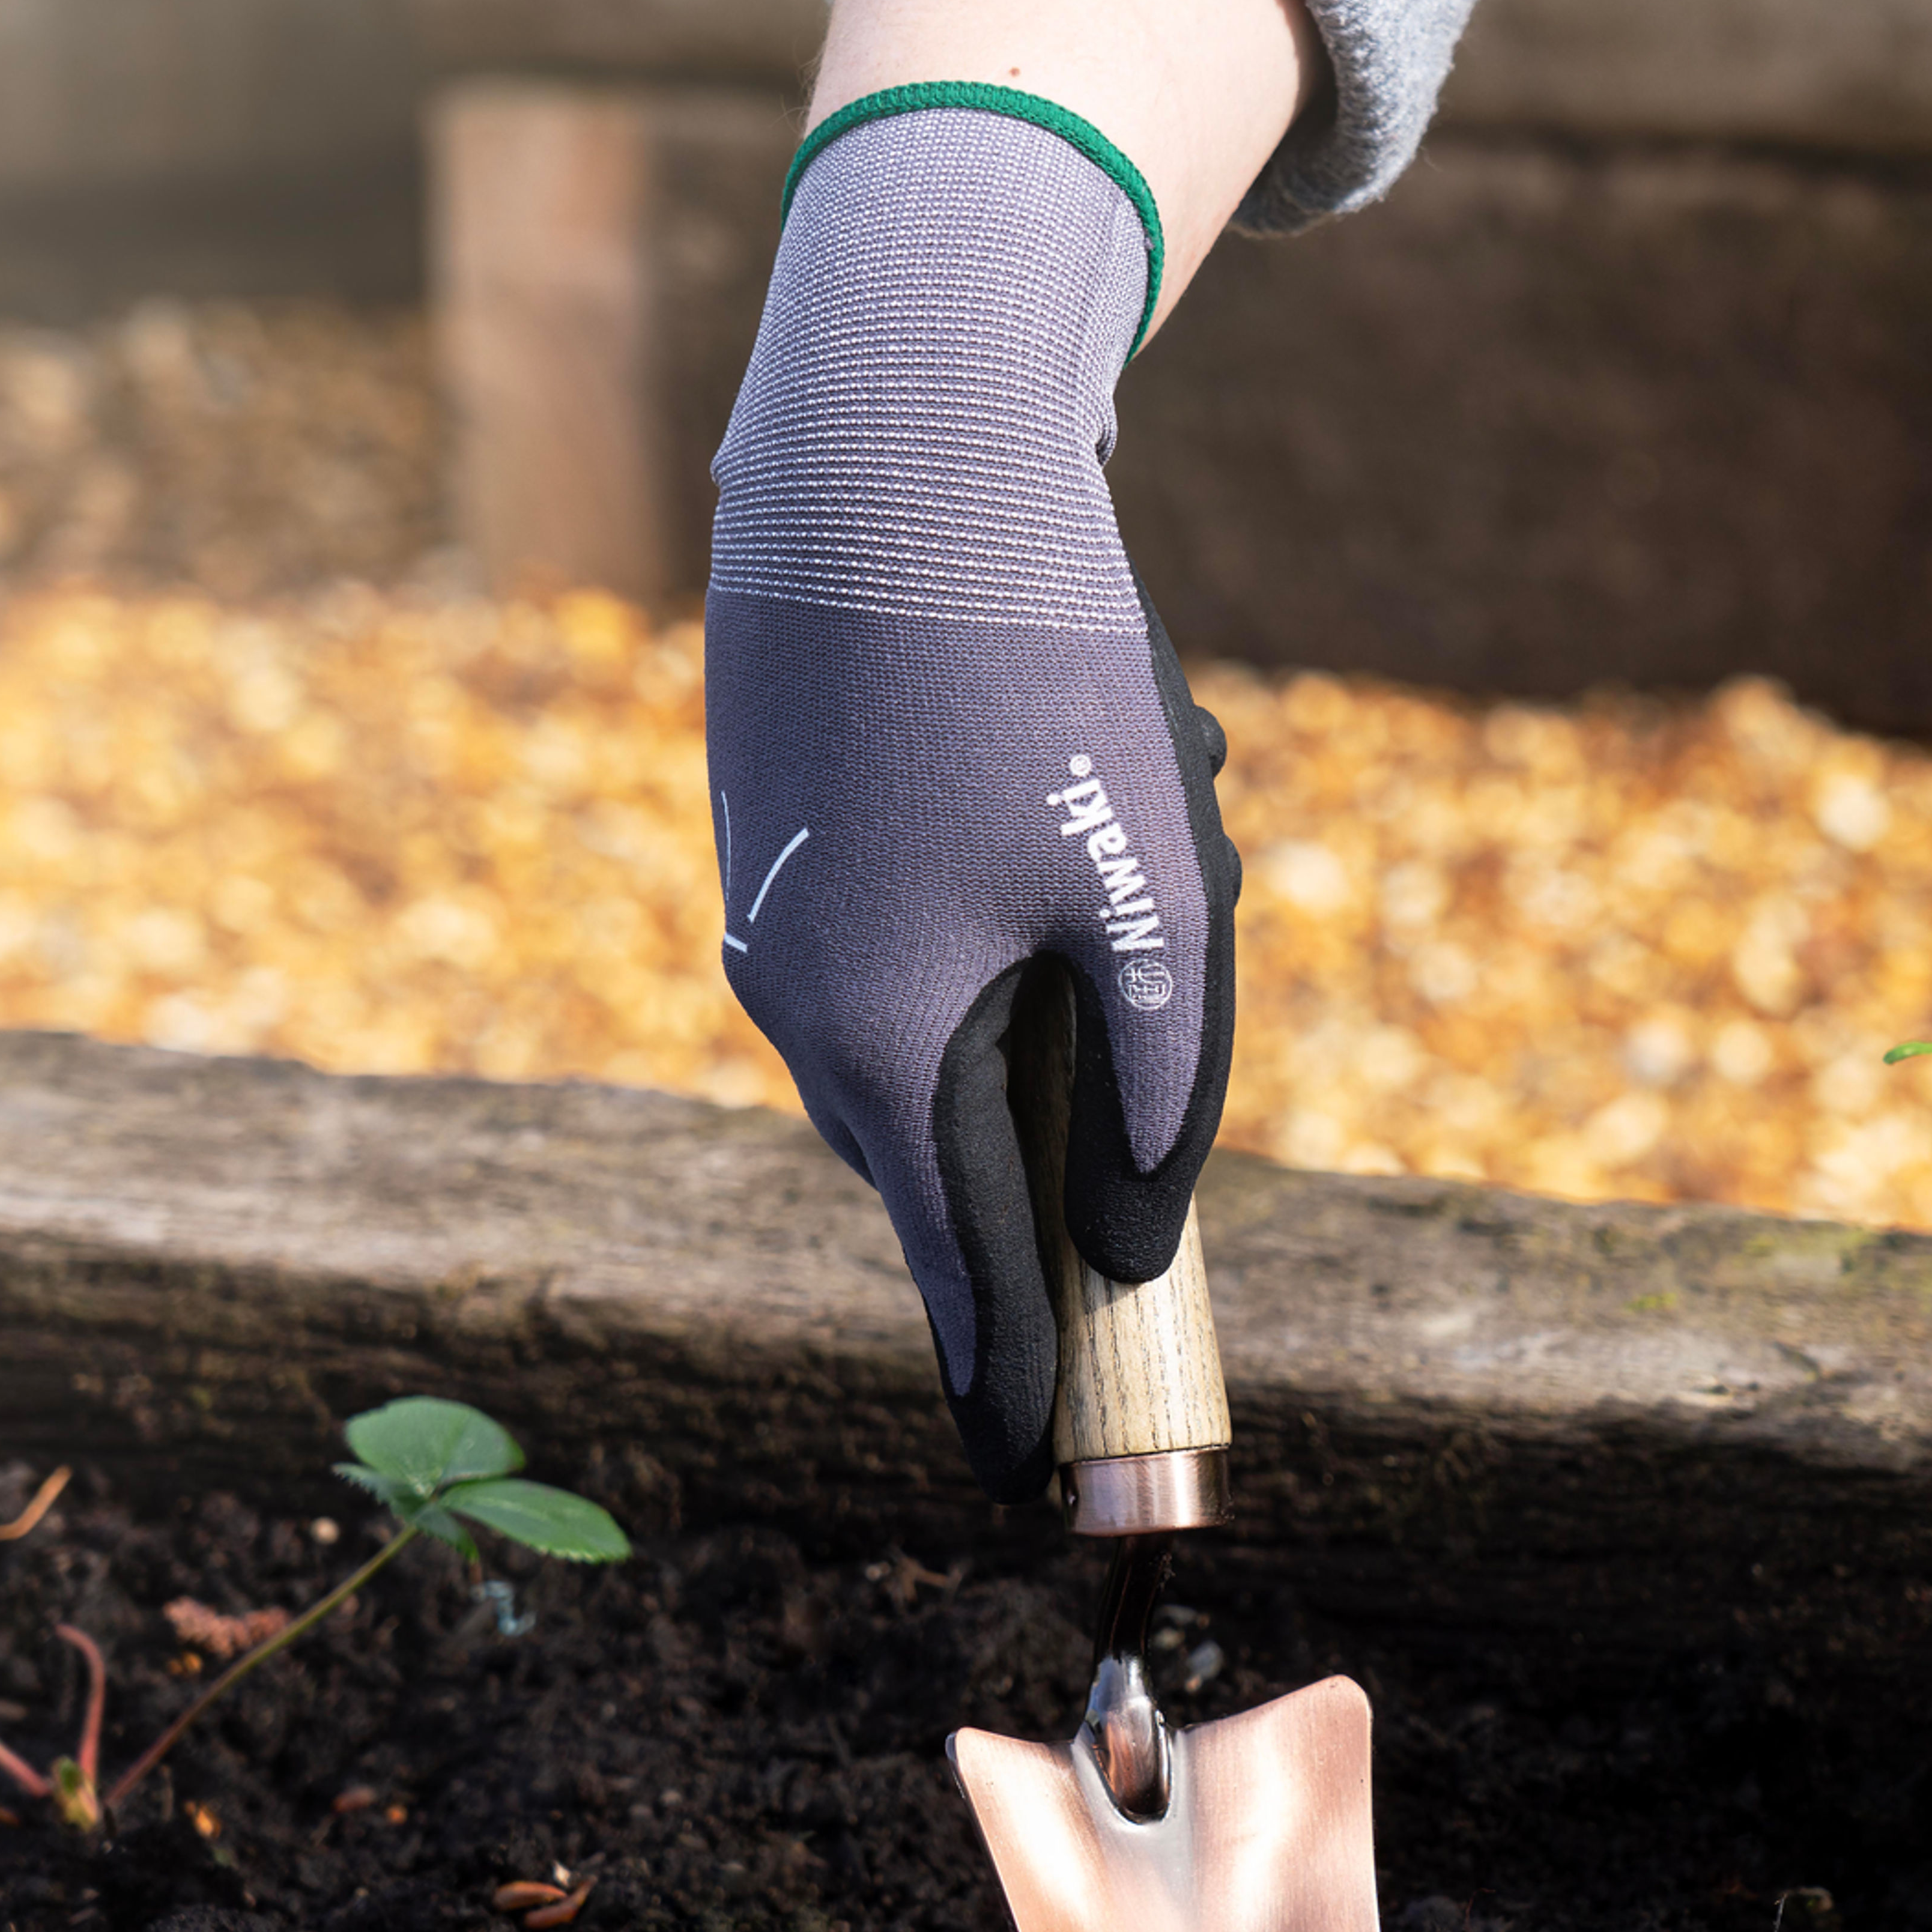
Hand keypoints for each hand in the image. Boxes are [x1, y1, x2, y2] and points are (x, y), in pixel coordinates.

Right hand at [706, 101, 1240, 1503]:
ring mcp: (769, 919)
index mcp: (881, 1036)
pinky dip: (969, 956)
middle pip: (932, 1162)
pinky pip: (882, 964)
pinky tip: (1042, 825)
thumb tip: (1144, 1237)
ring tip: (1107, 890)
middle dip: (1024, 1198)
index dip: (1003, 1373)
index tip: (1025, 1476)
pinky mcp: (774, 846)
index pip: (955, 1262)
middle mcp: (795, 999)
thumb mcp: (1149, 889)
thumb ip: (1162, 1082)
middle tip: (1090, 1271)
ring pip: (911, 1052)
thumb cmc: (1038, 672)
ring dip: (1017, 1032)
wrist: (891, 454)